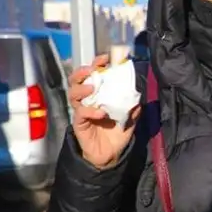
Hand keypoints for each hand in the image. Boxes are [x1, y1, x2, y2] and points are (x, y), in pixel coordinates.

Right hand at [68, 54, 141, 168]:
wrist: (110, 154)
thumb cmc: (117, 132)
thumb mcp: (130, 117)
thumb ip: (133, 106)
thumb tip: (139, 95)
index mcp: (99, 93)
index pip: (94, 73)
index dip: (98, 63)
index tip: (106, 58)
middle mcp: (88, 99)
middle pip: (76, 79)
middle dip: (82, 71)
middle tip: (92, 70)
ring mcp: (82, 110)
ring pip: (73, 94)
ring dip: (82, 88)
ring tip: (92, 88)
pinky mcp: (79, 123)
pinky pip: (80, 113)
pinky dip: (90, 110)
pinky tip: (100, 113)